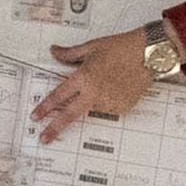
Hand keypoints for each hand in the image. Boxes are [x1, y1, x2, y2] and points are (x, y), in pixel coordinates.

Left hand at [34, 31, 154, 142]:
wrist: (148, 55)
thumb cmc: (121, 48)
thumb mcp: (92, 47)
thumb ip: (69, 54)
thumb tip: (54, 52)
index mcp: (83, 78)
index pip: (58, 96)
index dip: (45, 107)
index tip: (36, 116)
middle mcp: (94, 94)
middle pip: (69, 115)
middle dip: (54, 128)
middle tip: (44, 138)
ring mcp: (108, 103)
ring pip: (91, 108)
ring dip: (90, 101)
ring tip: (106, 81)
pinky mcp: (121, 108)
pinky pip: (107, 108)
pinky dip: (106, 100)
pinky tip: (116, 86)